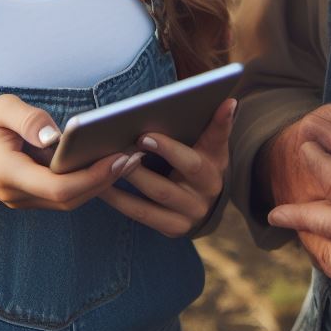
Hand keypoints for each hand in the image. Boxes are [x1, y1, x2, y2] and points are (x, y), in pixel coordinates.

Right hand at [0, 93, 138, 210]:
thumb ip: (25, 118)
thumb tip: (56, 135)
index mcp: (8, 173)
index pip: (56, 186)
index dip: (91, 176)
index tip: (118, 157)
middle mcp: (19, 194)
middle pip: (70, 199)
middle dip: (105, 179)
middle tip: (136, 155)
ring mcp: (26, 201)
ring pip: (71, 202)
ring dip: (102, 183)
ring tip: (132, 158)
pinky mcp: (35, 199)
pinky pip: (66, 197)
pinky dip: (90, 182)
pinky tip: (110, 163)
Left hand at [100, 97, 235, 236]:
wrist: (201, 204)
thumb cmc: (196, 161)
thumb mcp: (208, 143)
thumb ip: (213, 124)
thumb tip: (228, 102)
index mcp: (217, 160)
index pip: (217, 138)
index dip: (217, 122)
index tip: (207, 109)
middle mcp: (209, 188)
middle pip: (188, 166)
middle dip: (163, 150)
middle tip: (137, 137)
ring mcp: (192, 212)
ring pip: (159, 192)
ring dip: (133, 175)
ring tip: (112, 159)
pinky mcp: (173, 228)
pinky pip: (142, 214)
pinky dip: (120, 199)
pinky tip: (102, 186)